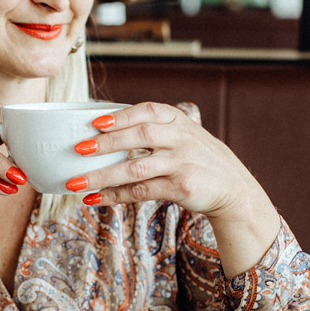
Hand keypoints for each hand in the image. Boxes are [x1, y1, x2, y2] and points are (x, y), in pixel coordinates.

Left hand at [69, 102, 280, 275]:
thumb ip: (152, 129)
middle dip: (106, 143)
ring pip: (136, 169)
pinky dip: (115, 196)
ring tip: (75, 182)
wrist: (233, 188)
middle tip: (78, 149)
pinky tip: (95, 199)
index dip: (121, 116)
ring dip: (103, 176)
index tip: (95, 122)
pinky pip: (142, 192)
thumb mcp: (182, 135)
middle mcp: (181, 140)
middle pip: (139, 137)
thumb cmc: (196, 159)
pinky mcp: (182, 189)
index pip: (147, 111)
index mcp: (178, 121)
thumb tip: (101, 130)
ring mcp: (182, 164)